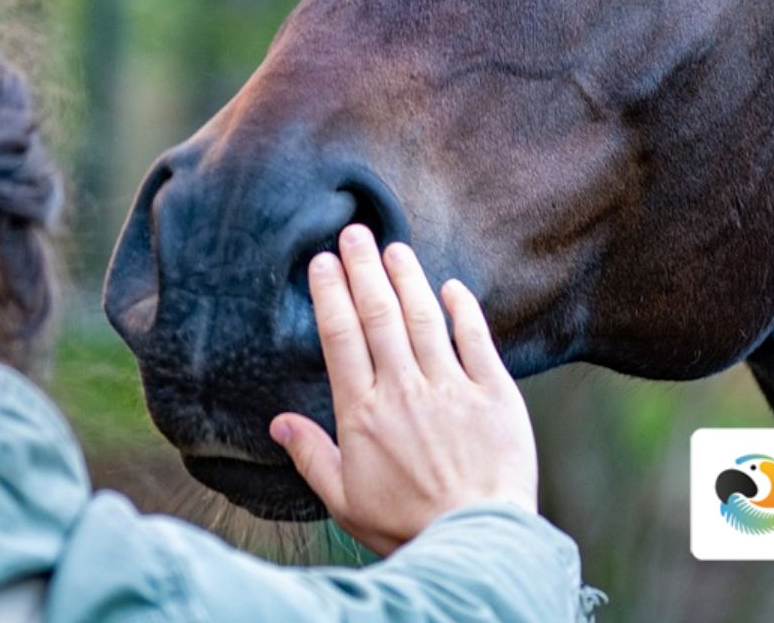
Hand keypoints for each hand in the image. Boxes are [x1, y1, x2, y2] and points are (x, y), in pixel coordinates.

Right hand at [269, 224, 538, 554]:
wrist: (475, 541)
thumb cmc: (406, 527)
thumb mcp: (344, 500)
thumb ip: (312, 456)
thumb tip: (278, 423)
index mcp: (363, 414)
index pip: (341, 338)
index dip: (330, 295)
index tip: (322, 263)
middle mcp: (404, 391)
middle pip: (379, 315)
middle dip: (363, 269)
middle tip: (353, 233)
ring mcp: (451, 389)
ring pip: (424, 318)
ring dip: (407, 278)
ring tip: (394, 247)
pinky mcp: (494, 395)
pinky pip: (476, 341)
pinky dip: (464, 310)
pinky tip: (451, 287)